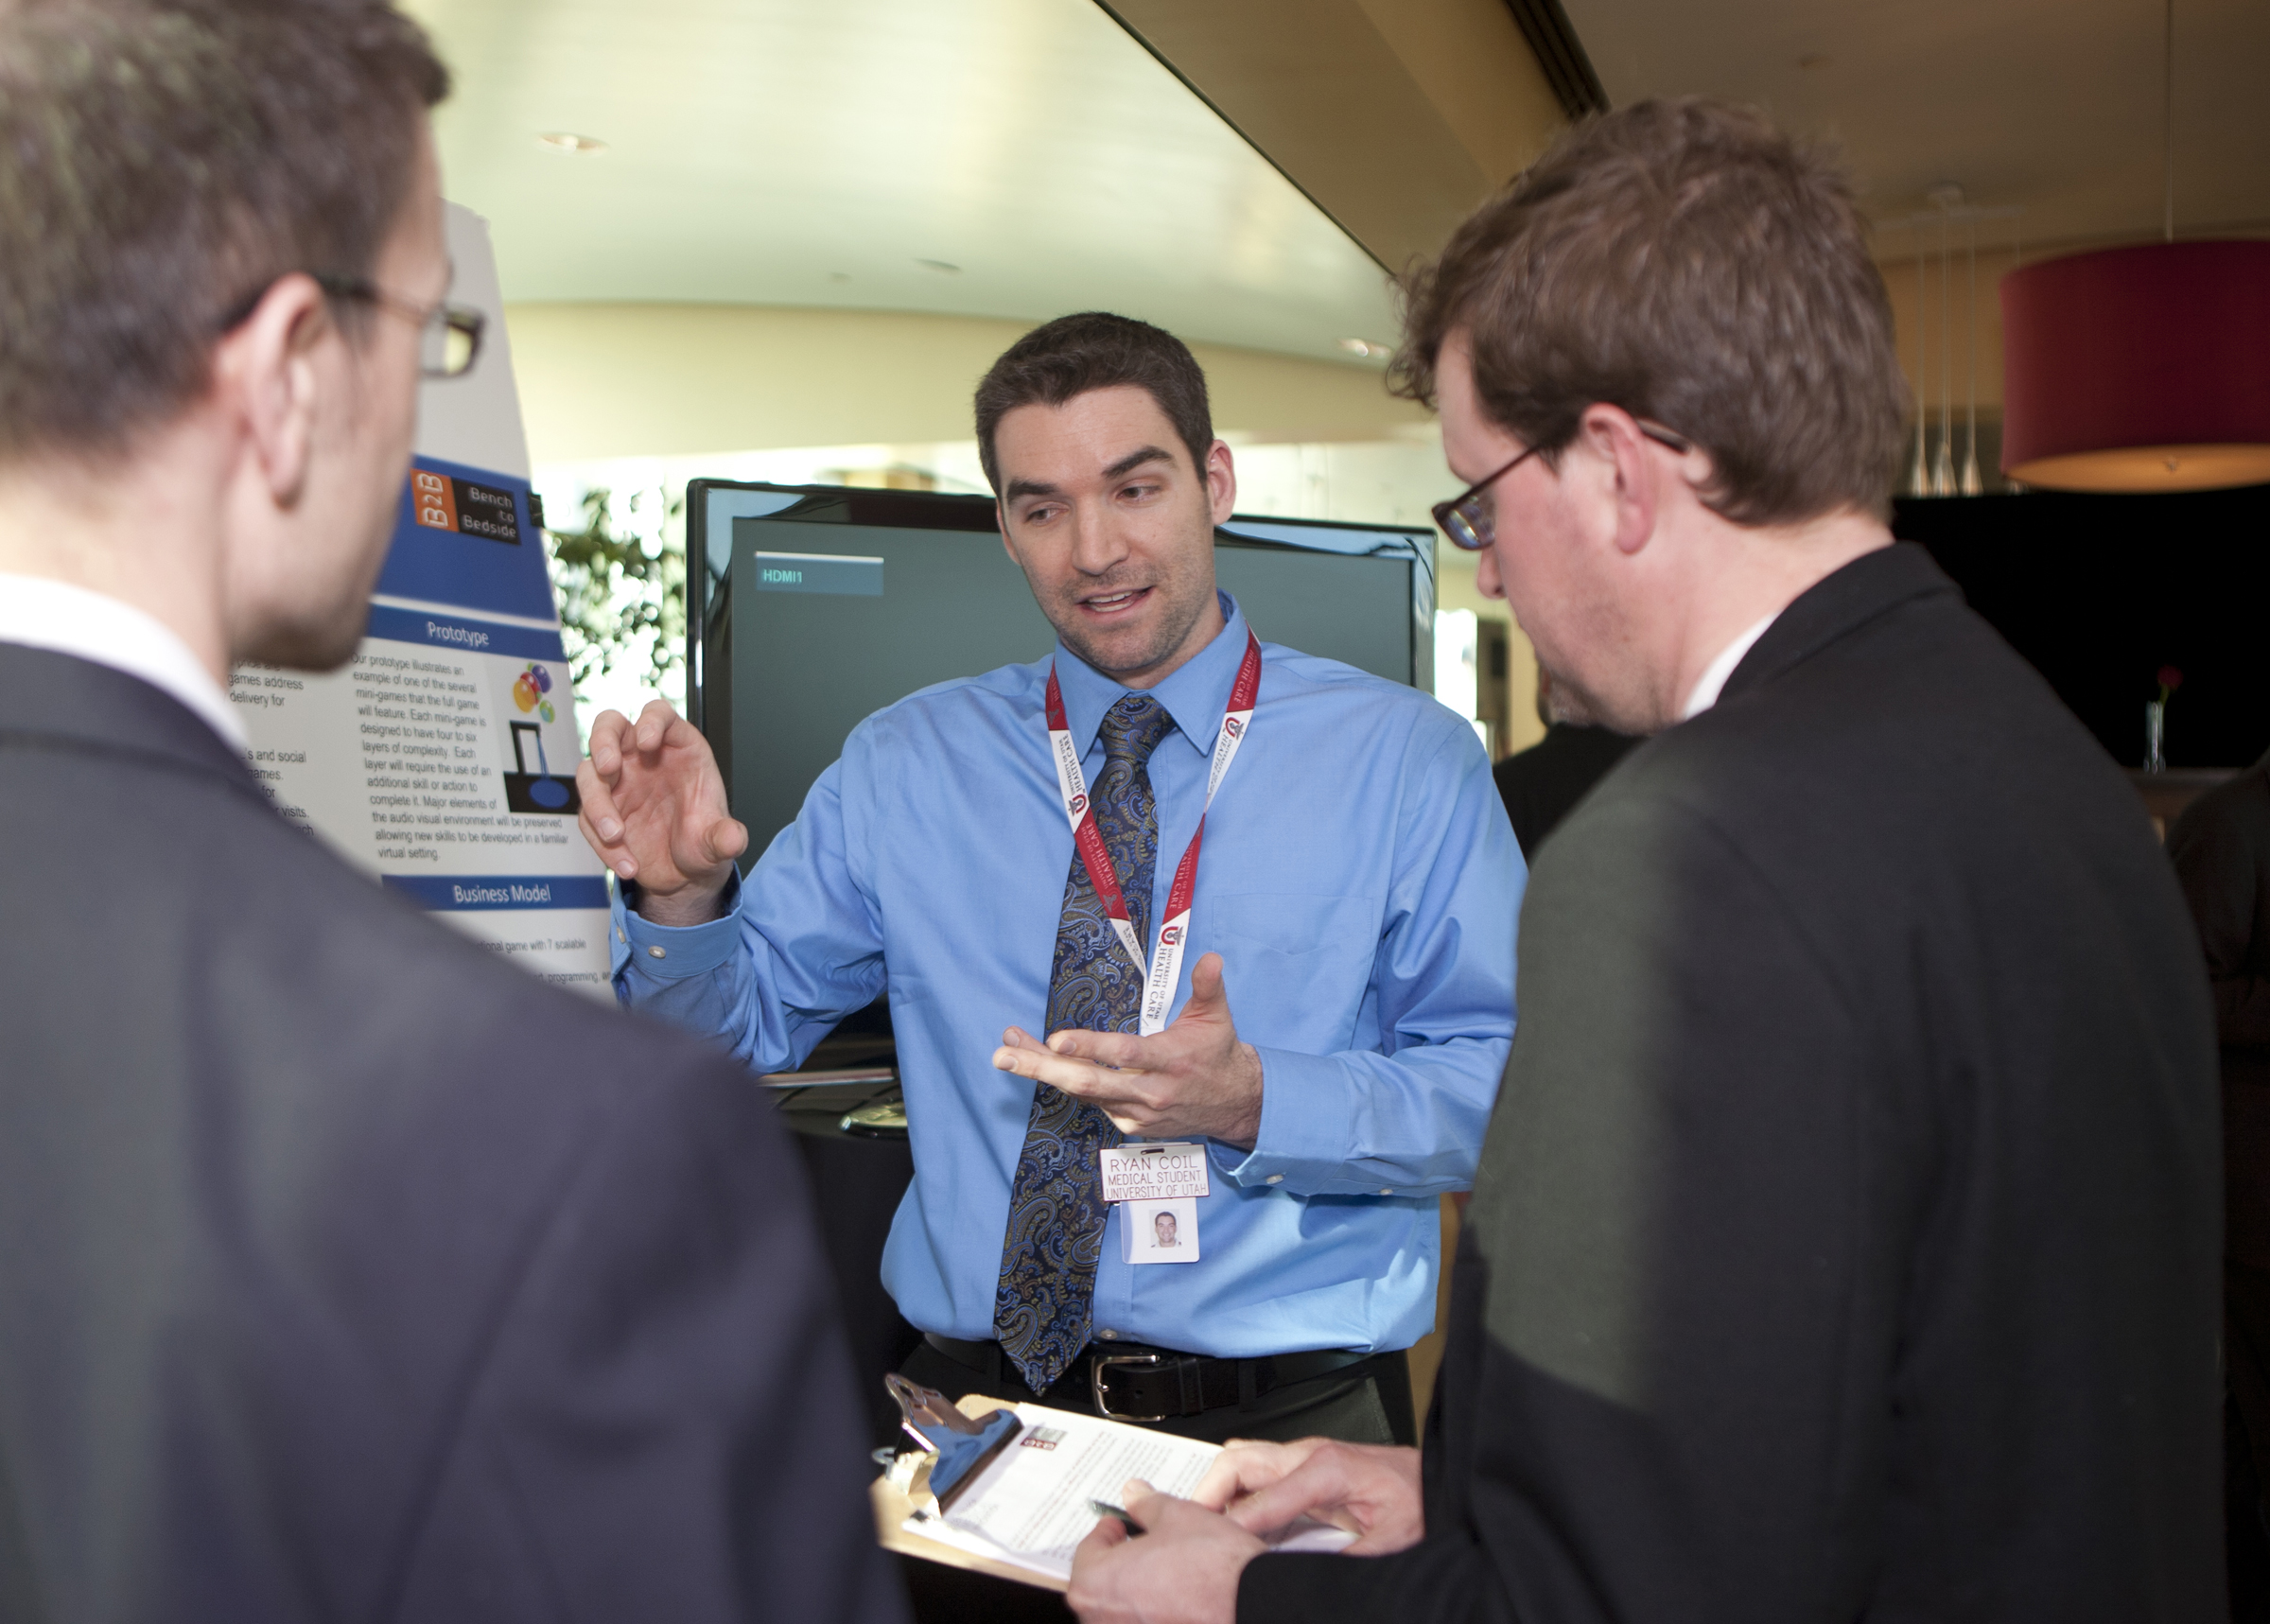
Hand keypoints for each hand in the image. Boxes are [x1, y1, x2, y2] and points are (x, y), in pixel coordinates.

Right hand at [576, 699, 746, 926]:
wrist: (685, 876)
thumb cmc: (702, 842)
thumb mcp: (718, 843)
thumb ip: (726, 838)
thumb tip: (733, 839)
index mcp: (679, 749)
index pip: (659, 715)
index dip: (651, 721)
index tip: (647, 742)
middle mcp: (643, 759)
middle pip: (610, 727)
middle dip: (603, 741)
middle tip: (608, 767)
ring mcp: (618, 783)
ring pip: (589, 773)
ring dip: (597, 802)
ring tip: (617, 835)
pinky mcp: (601, 810)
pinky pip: (587, 818)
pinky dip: (600, 842)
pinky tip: (627, 863)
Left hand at [991, 953, 1263, 1145]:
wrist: (1234, 1104)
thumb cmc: (1218, 1052)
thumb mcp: (1217, 1016)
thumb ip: (1207, 986)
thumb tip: (1210, 958)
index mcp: (1170, 1060)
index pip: (1125, 1055)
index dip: (1090, 1048)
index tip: (1056, 1039)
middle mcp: (1149, 1091)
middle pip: (1088, 1083)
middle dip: (1042, 1068)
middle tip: (1003, 1056)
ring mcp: (1136, 1112)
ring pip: (1082, 1091)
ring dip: (1043, 1070)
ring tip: (1008, 1051)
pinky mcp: (1129, 1124)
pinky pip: (1091, 1100)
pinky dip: (1064, 1081)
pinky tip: (1040, 1062)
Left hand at [1068, 1479, 1261, 1623]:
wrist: (1255, 1607)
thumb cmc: (1216, 1571)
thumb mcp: (1178, 1516)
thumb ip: (1147, 1505)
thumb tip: (1135, 1495)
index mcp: (1097, 1584)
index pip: (1087, 1551)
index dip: (1109, 1531)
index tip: (1121, 1525)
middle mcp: (1104, 1620)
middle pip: (1101, 1585)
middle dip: (1120, 1562)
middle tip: (1144, 1545)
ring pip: (1123, 1609)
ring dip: (1137, 1589)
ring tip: (1167, 1570)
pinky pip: (1145, 1622)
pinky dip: (1155, 1612)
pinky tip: (1180, 1597)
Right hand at [1204, 1439, 1423, 1555]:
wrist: (1436, 1476)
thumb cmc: (1418, 1498)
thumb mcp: (1392, 1538)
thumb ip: (1350, 1562)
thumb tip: (1312, 1582)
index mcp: (1327, 1468)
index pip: (1262, 1498)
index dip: (1234, 1526)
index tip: (1213, 1547)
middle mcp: (1309, 1454)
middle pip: (1238, 1460)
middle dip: (1208, 1492)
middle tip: (1193, 1529)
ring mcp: (1303, 1457)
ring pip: (1241, 1460)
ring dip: (1219, 1489)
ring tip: (1207, 1527)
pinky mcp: (1303, 1466)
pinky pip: (1256, 1472)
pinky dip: (1236, 1494)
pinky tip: (1236, 1523)